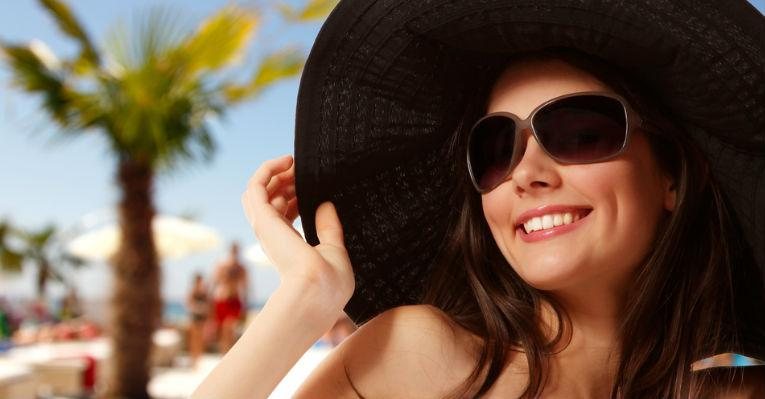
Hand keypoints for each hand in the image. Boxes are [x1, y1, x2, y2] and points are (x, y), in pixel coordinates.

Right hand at [241, 154, 354, 309]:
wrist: (318, 292)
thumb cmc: (329, 283)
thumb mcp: (334, 250)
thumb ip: (329, 228)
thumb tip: (327, 205)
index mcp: (288, 245)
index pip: (283, 213)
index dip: (295, 194)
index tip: (313, 184)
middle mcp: (274, 236)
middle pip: (269, 198)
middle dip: (286, 181)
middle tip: (304, 170)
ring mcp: (266, 227)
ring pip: (259, 190)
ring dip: (275, 173)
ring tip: (294, 163)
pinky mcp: (263, 218)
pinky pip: (255, 185)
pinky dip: (267, 169)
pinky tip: (286, 161)